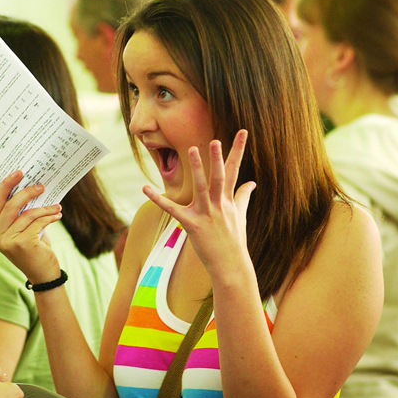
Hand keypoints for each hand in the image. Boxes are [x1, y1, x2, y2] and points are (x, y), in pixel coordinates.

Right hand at [0, 171, 62, 284]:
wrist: (44, 274)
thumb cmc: (36, 249)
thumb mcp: (27, 229)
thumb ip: (23, 213)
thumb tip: (33, 188)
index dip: (6, 185)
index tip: (19, 173)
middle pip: (10, 205)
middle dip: (27, 193)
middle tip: (41, 186)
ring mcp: (7, 241)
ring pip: (27, 214)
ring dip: (45, 208)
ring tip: (57, 207)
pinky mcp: (21, 244)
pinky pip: (37, 223)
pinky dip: (49, 217)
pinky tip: (57, 215)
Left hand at [142, 130, 255, 276]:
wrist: (230, 265)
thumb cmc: (234, 240)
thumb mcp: (241, 216)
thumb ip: (243, 197)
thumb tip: (252, 182)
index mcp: (229, 200)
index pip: (235, 170)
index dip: (238, 150)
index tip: (243, 131)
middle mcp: (219, 205)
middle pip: (219, 177)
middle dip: (217, 159)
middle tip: (215, 140)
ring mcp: (206, 215)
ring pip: (201, 188)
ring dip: (196, 169)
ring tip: (191, 150)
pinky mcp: (192, 226)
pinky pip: (172, 210)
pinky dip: (158, 199)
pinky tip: (145, 188)